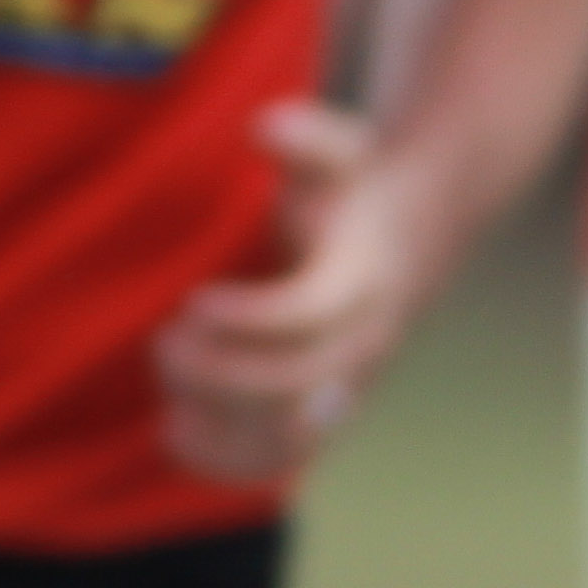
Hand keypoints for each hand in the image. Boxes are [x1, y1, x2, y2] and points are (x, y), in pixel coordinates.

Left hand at [153, 100, 423, 484]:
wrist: (418, 234)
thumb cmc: (359, 190)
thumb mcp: (343, 149)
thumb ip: (306, 137)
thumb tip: (264, 126)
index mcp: (363, 281)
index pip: (311, 316)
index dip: (250, 319)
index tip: (193, 300)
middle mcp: (362, 343)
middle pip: (293, 385)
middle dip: (217, 370)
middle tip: (168, 334)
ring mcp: (347, 385)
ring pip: (288, 436)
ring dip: (217, 417)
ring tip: (170, 376)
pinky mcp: (324, 413)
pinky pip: (278, 461)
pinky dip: (223, 460)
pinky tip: (175, 426)